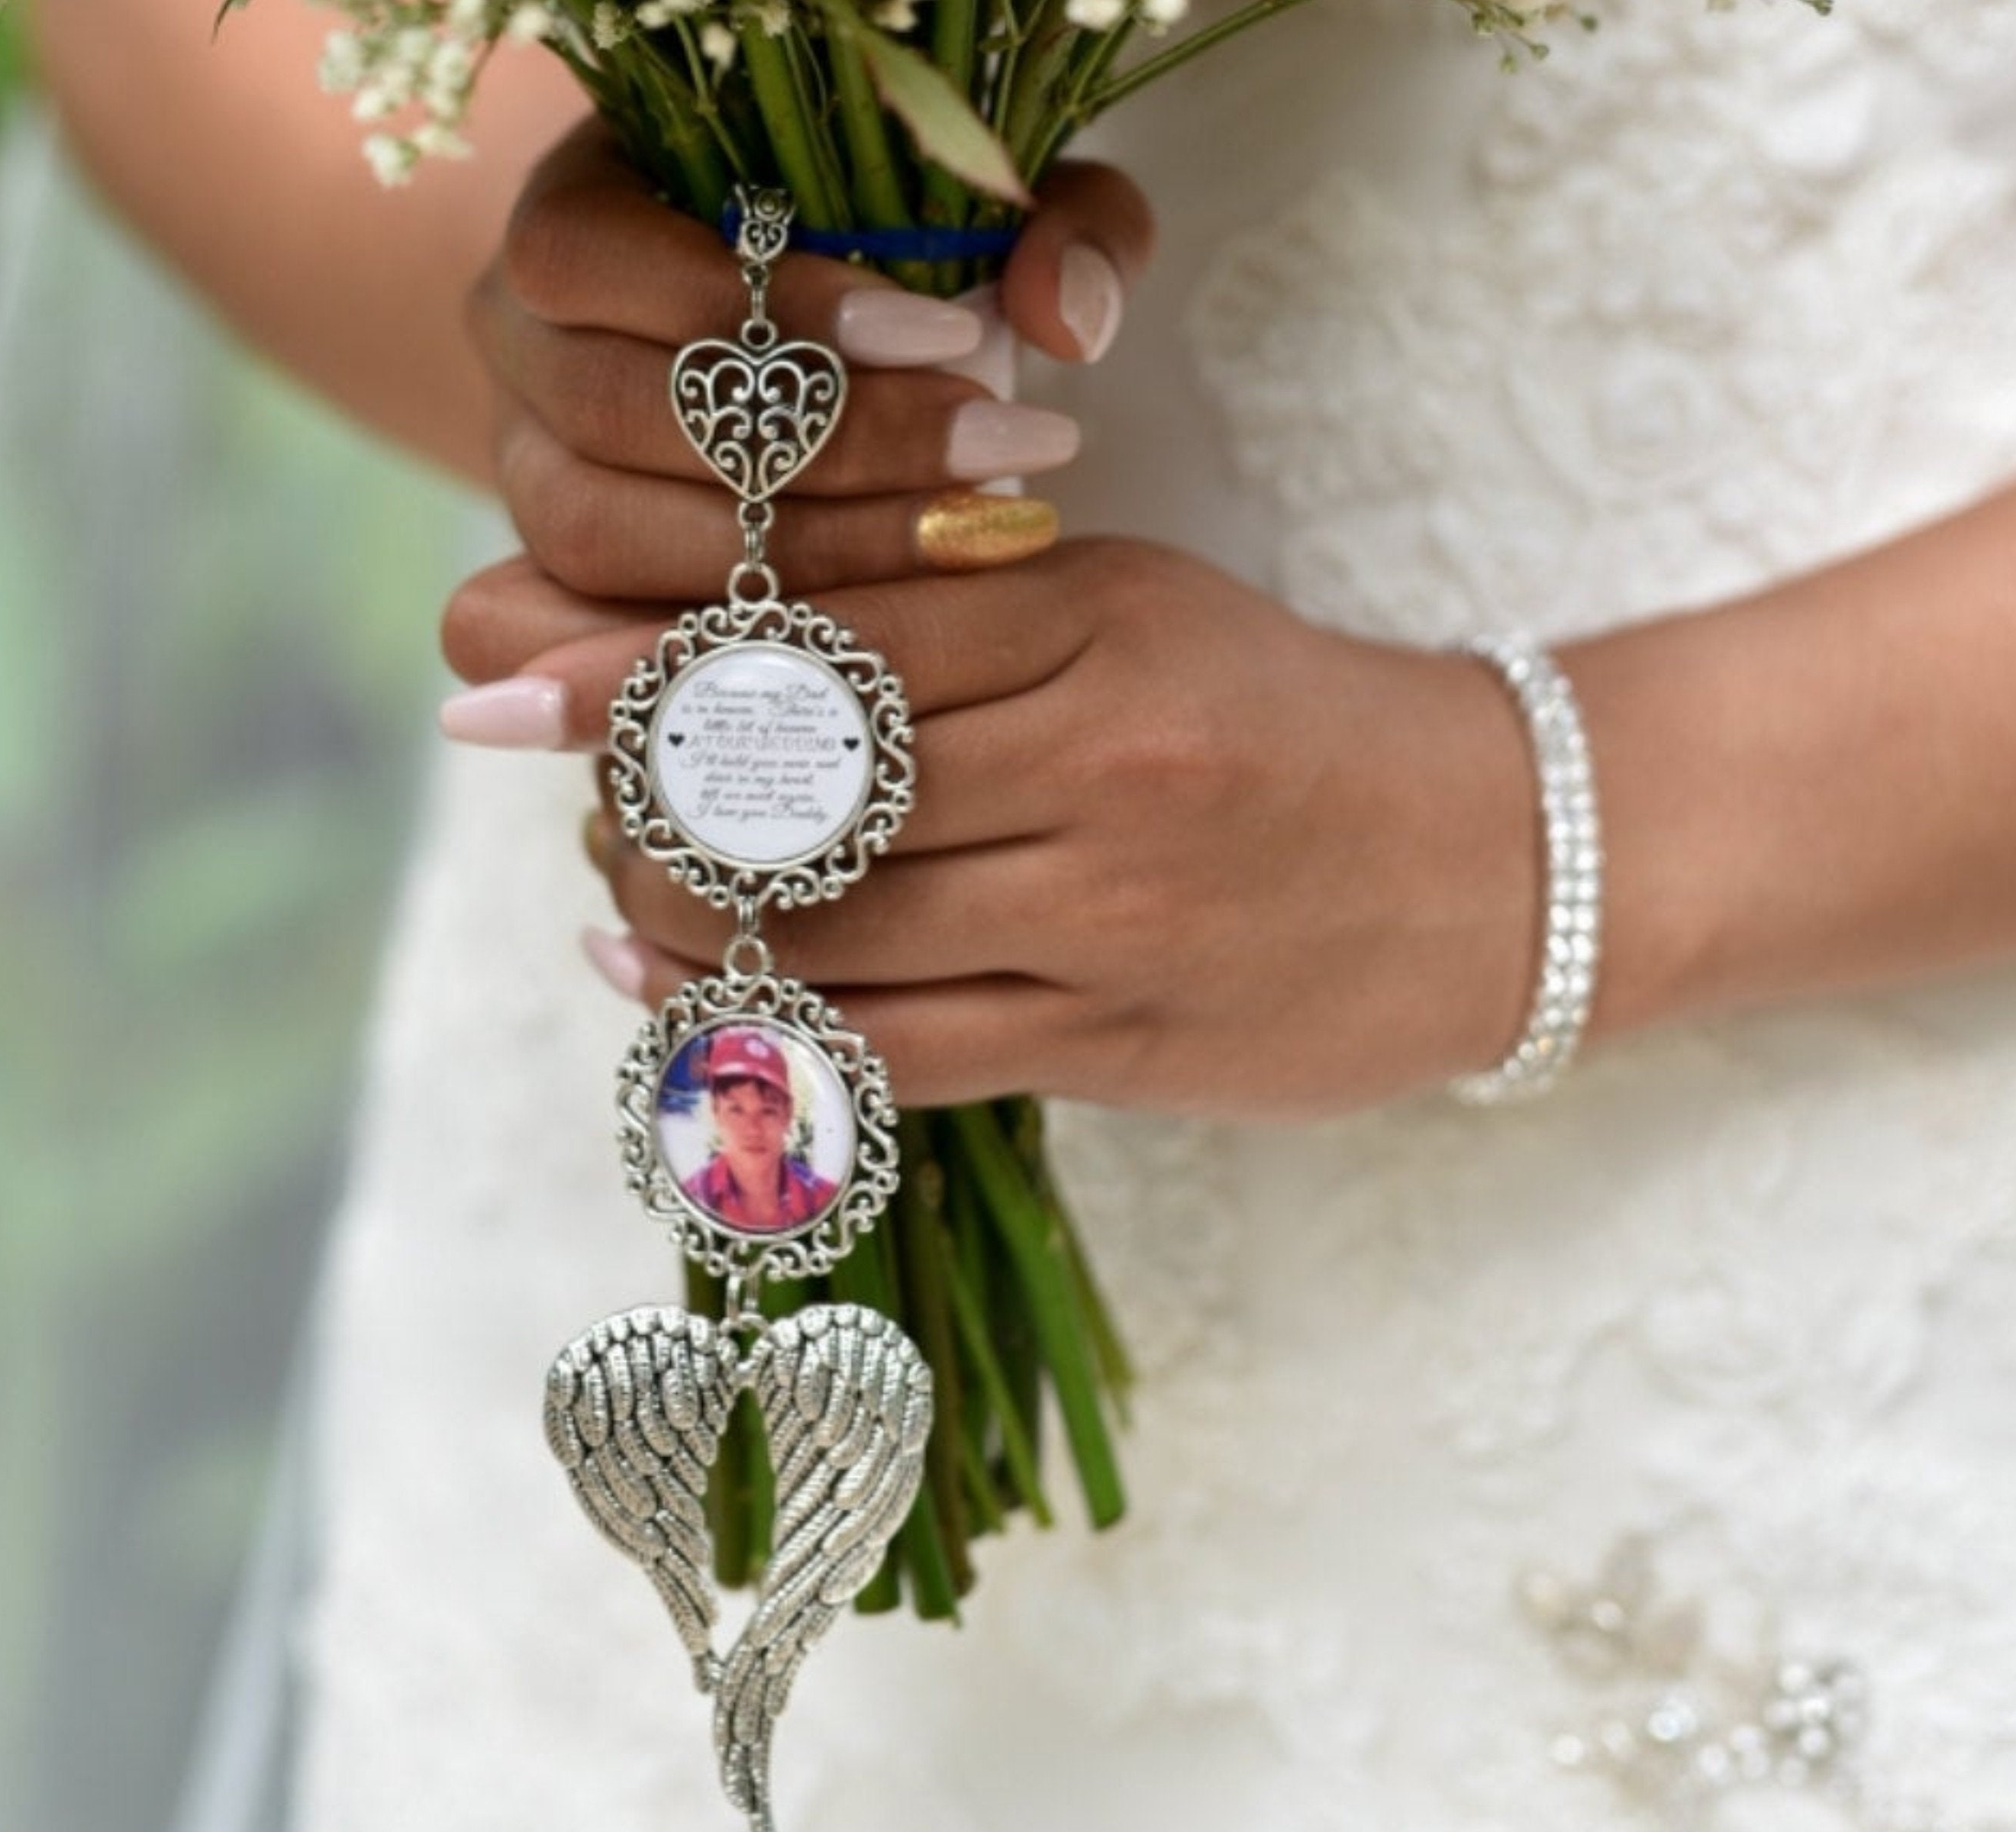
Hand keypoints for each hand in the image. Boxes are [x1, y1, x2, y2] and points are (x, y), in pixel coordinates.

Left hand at [440, 539, 1547, 1117]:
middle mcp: (1097, 757)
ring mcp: (1111, 909)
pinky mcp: (1121, 1036)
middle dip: (645, 802)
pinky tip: (674, 1007)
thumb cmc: (1281, 723)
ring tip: (615, 899)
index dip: (645, 666)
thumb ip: (957, 610)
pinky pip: (899, 1048)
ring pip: (831, 926)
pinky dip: (765, 1035)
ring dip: (685, 922)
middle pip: (802, 784)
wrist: (1499, 862)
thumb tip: (735, 635)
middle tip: (577, 800)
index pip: (822, 633)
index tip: (516, 684)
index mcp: (1095, 614)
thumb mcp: (1134, 613)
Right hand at [465, 115, 1156, 600]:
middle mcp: (515, 349)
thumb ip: (1060, 220)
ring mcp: (524, 478)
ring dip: (787, 557)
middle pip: (608, 416)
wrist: (801, 375)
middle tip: (991, 462)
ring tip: (960, 544)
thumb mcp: (987, 211)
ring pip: (594, 538)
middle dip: (813, 450)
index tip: (945, 334)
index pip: (599, 260)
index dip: (762, 305)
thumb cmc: (893, 267)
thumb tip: (1067, 316)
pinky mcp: (558, 595)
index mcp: (569, 220)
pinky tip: (889, 639)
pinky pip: (609, 639)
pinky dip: (751, 641)